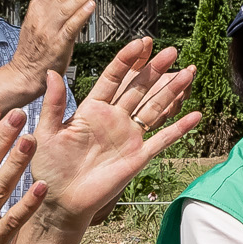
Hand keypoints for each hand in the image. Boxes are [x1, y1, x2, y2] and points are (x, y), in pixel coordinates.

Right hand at [11, 0, 103, 88]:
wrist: (24, 74)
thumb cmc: (30, 53)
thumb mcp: (30, 24)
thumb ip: (39, 5)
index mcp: (34, 12)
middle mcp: (41, 19)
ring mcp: (49, 32)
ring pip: (67, 8)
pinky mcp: (58, 44)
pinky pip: (71, 26)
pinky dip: (81, 14)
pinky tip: (91, 5)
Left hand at [27, 37, 201, 222]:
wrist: (62, 201)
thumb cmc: (49, 168)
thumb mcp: (47, 132)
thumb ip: (54, 103)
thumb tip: (51, 72)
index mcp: (92, 109)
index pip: (113, 78)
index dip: (128, 60)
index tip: (142, 43)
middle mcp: (113, 118)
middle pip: (139, 88)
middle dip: (156, 69)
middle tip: (173, 51)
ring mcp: (128, 136)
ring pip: (154, 108)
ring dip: (172, 91)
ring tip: (189, 72)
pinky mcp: (138, 157)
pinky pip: (162, 139)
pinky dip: (179, 128)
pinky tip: (195, 115)